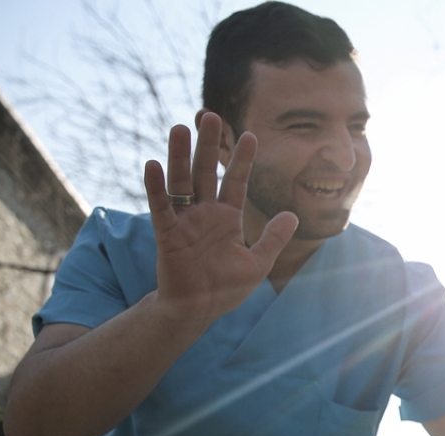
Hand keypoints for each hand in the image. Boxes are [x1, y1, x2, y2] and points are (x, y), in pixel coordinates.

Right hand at [143, 112, 297, 326]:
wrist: (198, 310)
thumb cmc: (226, 288)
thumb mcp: (258, 262)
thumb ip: (274, 238)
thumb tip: (292, 214)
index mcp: (227, 217)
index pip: (235, 181)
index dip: (241, 159)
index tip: (250, 134)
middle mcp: (205, 213)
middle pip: (205, 172)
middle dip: (207, 145)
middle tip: (208, 115)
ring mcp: (185, 222)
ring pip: (181, 183)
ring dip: (179, 156)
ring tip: (179, 128)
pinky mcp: (167, 235)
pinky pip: (161, 208)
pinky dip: (156, 188)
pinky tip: (152, 164)